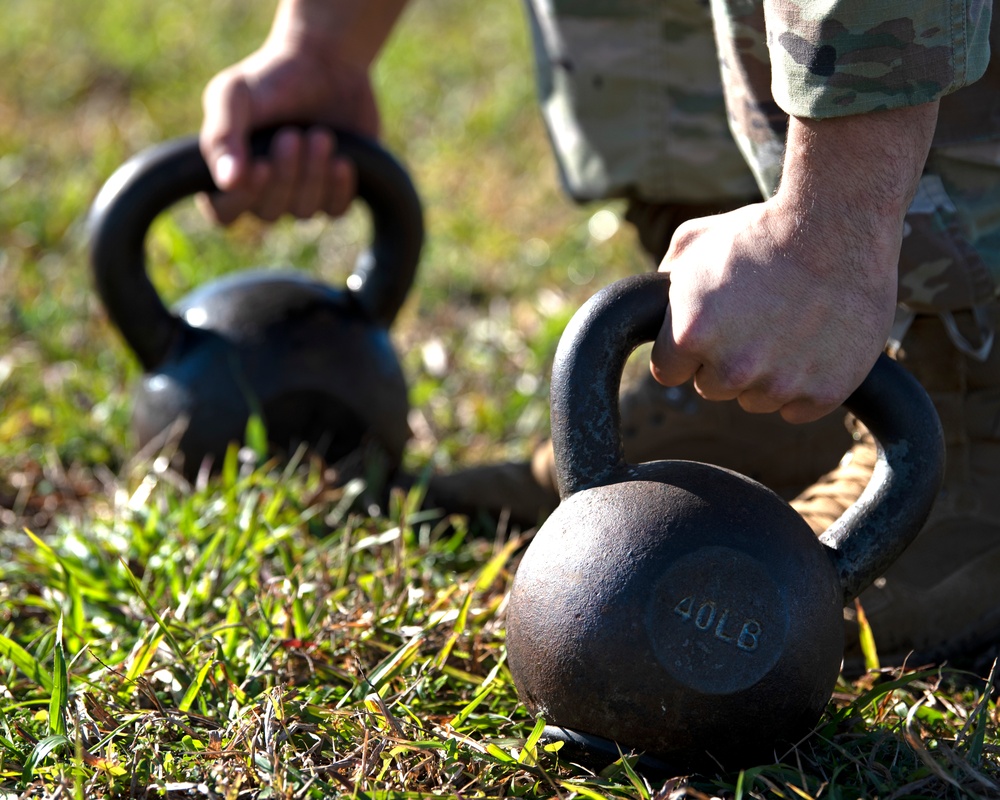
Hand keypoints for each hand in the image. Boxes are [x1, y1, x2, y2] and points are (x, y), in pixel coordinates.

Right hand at [197, 0, 409, 224]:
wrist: (325, 63)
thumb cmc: (269, 78)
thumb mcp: (233, 95)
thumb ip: (222, 136)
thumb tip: (228, 182)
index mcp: (228, 171)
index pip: (223, 213)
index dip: (240, 200)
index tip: (259, 166)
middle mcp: (262, 191)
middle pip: (268, 213)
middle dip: (285, 174)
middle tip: (293, 135)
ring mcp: (299, 195)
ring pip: (303, 212)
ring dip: (314, 175)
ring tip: (320, 135)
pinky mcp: (334, 192)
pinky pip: (335, 210)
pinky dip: (338, 187)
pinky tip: (342, 160)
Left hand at [649, 200, 895, 422]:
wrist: (840, 224)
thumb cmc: (762, 230)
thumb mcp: (693, 242)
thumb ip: (663, 286)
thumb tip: (650, 310)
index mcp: (691, 335)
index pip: (668, 371)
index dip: (685, 348)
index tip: (707, 328)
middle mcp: (733, 368)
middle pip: (711, 387)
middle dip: (723, 360)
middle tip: (752, 320)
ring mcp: (781, 384)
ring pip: (755, 399)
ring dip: (764, 374)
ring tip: (786, 326)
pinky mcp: (824, 393)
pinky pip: (797, 408)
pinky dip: (804, 384)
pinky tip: (812, 345)